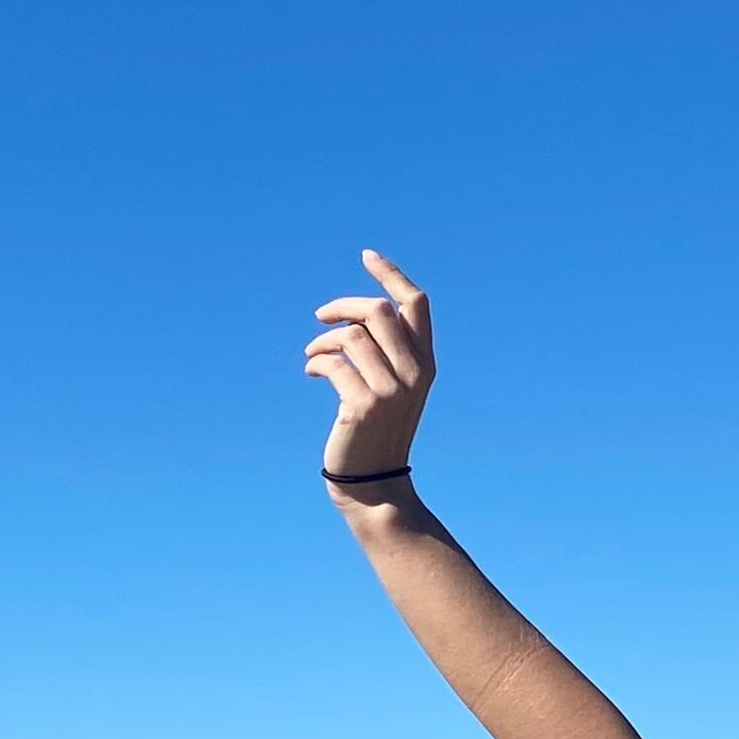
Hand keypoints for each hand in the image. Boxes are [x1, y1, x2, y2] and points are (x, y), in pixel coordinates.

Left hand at [304, 249, 435, 478]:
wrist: (372, 482)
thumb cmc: (377, 430)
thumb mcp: (395, 388)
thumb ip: (389, 352)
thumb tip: (357, 312)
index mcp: (427, 364)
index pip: (416, 303)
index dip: (392, 274)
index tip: (366, 255)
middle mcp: (416, 374)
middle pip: (378, 311)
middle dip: (344, 307)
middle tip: (321, 317)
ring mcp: (392, 391)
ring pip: (352, 335)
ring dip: (324, 339)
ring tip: (313, 353)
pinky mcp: (364, 406)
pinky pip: (333, 363)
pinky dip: (316, 362)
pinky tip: (312, 372)